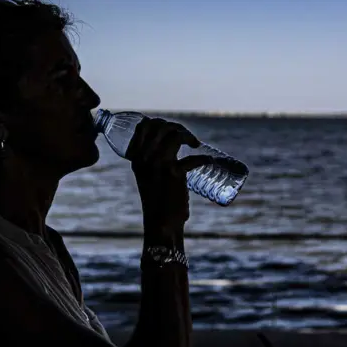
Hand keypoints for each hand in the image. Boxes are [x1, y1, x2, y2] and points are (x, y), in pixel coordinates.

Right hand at [125, 117, 215, 234]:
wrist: (160, 224)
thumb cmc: (157, 203)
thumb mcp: (148, 178)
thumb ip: (154, 163)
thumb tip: (169, 149)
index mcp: (136, 158)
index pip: (144, 126)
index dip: (160, 122)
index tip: (173, 129)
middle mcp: (144, 158)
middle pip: (160, 126)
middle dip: (176, 126)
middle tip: (187, 137)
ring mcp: (158, 164)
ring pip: (174, 134)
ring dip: (188, 135)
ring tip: (195, 144)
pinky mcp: (173, 173)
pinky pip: (193, 158)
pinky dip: (204, 159)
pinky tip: (210, 162)